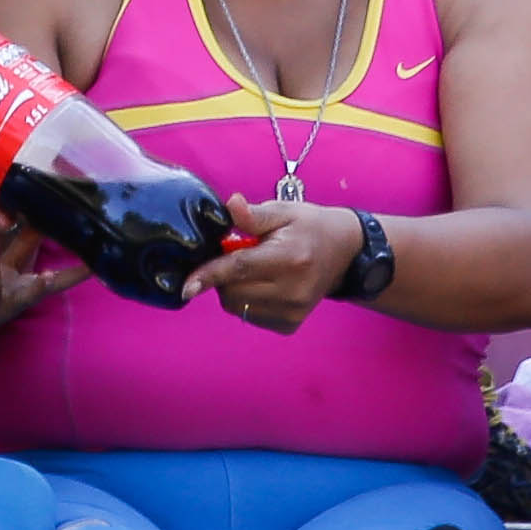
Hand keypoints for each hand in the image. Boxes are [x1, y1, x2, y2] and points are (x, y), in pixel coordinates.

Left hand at [0, 224, 69, 350]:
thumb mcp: (9, 271)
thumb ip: (25, 246)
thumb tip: (42, 220)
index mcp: (24, 292)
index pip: (56, 284)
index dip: (76, 276)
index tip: (97, 265)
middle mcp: (10, 304)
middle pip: (30, 296)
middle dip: (41, 287)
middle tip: (50, 276)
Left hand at [205, 196, 364, 332]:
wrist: (344, 254)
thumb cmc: (309, 227)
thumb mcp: (284, 211)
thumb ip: (254, 215)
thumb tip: (230, 205)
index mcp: (289, 258)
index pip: (240, 268)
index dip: (210, 275)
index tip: (186, 286)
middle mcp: (292, 290)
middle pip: (233, 291)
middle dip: (223, 274)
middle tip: (239, 254)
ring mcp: (292, 311)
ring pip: (237, 306)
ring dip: (233, 288)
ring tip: (254, 269)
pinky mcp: (289, 324)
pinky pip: (249, 316)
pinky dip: (246, 301)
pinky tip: (263, 285)